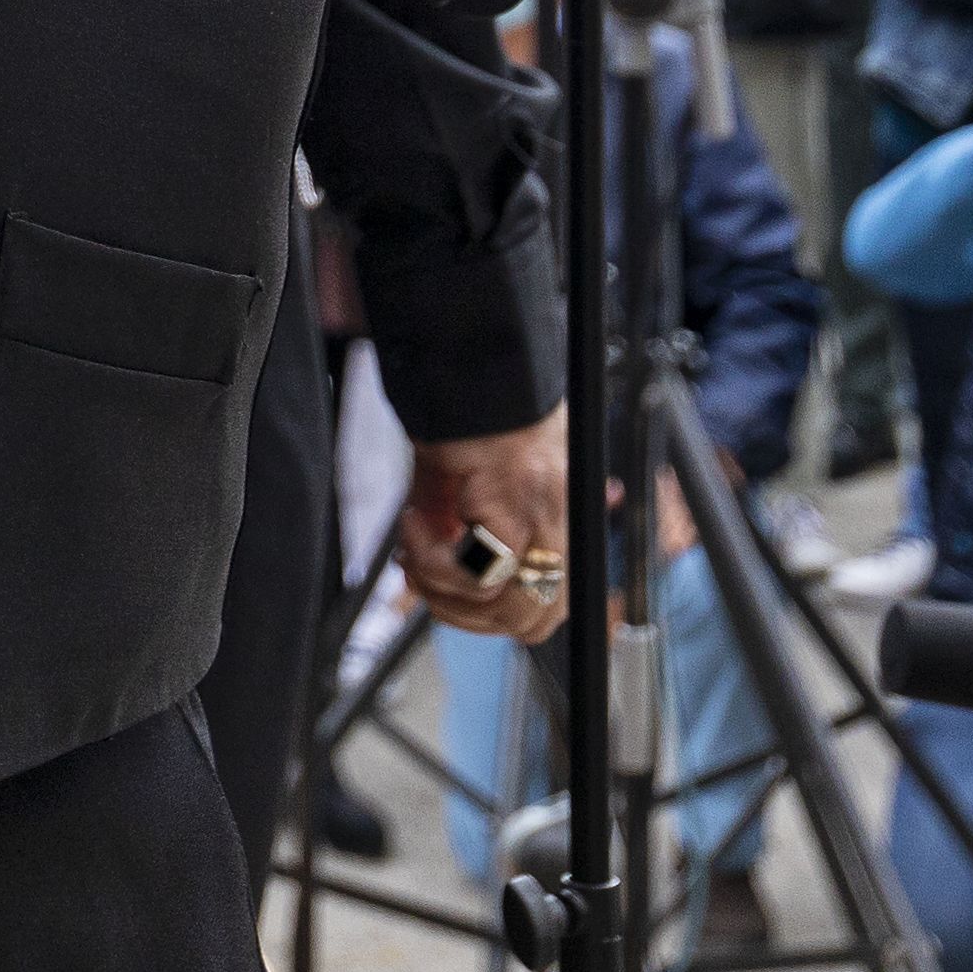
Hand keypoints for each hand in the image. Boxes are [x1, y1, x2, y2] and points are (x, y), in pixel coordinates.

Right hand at [400, 416, 571, 643]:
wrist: (473, 350)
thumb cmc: (477, 400)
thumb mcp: (475, 473)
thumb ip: (473, 524)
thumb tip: (446, 573)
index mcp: (558, 518)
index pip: (549, 611)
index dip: (496, 621)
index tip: (451, 600)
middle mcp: (559, 521)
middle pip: (527, 621)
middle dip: (463, 615)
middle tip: (423, 579)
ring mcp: (542, 514)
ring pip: (497, 604)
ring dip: (439, 587)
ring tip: (413, 546)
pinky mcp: (515, 503)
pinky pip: (476, 571)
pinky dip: (433, 560)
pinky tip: (413, 524)